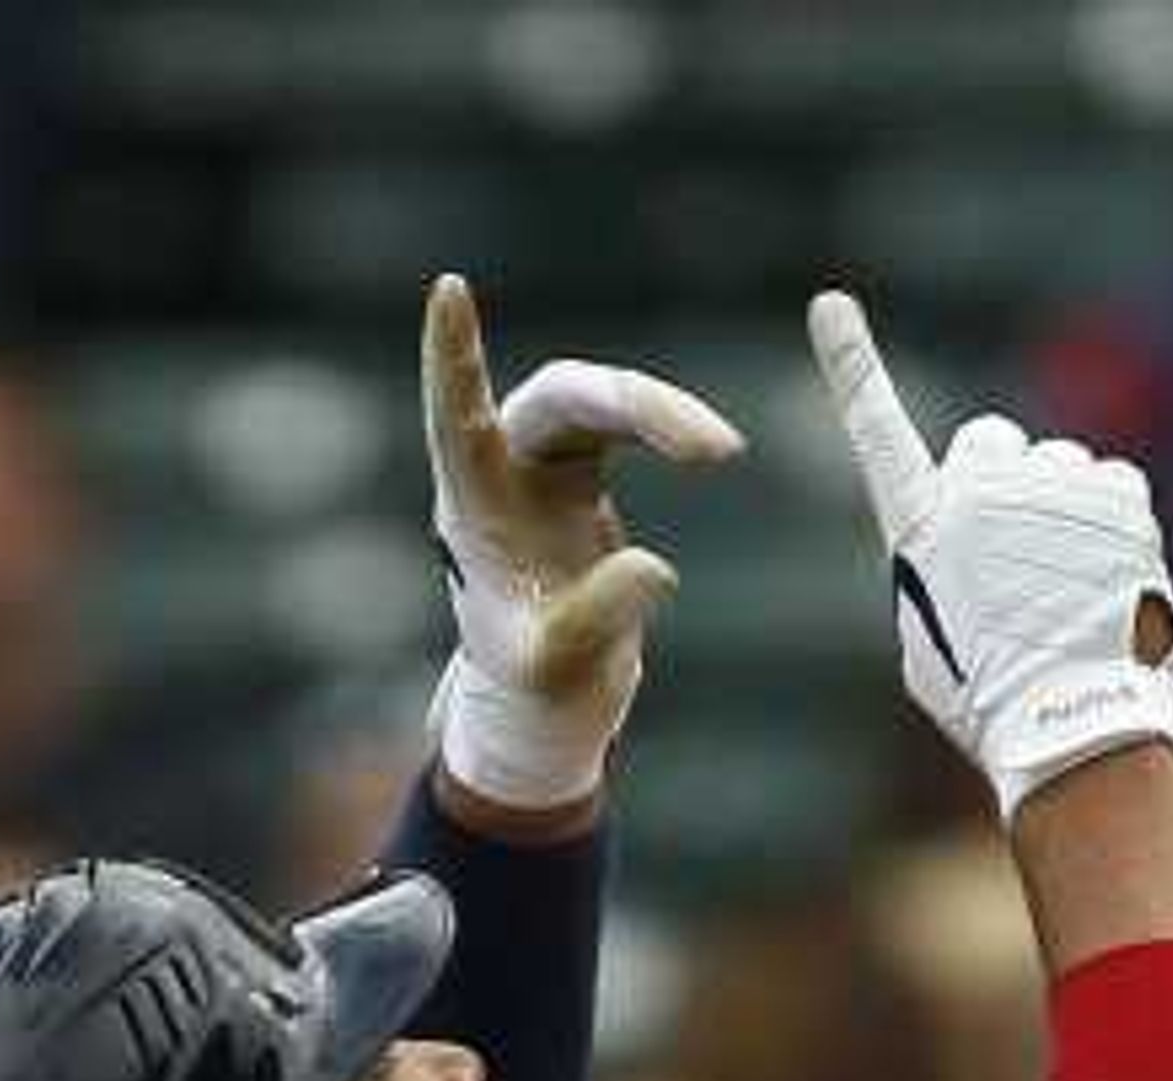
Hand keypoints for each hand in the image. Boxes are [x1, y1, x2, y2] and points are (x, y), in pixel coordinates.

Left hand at [420, 267, 739, 814]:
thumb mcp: (560, 670)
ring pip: (601, 400)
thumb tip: (655, 569)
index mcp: (472, 511)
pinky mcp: (579, 463)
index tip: (449, 290)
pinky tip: (715, 451)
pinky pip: (626, 417)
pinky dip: (670, 427)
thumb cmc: (536, 689)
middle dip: (636, 407)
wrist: (549, 696)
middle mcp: (500, 469)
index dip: (454, 358)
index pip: (457, 420)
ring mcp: (539, 460)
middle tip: (713, 450)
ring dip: (663, 414)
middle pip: (561, 398)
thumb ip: (597, 621)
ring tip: (724, 451)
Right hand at [807, 286, 1172, 827]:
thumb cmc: (989, 700)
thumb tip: (982, 536)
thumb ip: (944, 562)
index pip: (877, 430)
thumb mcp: (932, 639)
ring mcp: (1053, 483)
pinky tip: (1104, 579)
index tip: (831, 305)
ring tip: (1063, 590)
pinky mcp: (1116, 491)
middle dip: (1000, 485)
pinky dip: (1110, 523)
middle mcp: (982, 488)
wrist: (1072, 723)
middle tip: (1012, 565)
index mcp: (921, 527)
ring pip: (1057, 469)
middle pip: (988, 445)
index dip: (852, 368)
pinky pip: (1111, 484)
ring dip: (1059, 511)